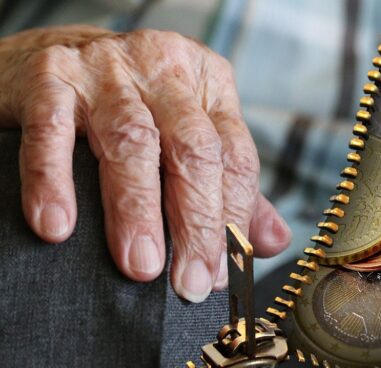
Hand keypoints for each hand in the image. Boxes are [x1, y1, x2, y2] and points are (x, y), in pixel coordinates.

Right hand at [0, 25, 291, 301]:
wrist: (52, 54)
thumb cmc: (133, 105)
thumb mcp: (187, 132)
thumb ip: (229, 186)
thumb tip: (271, 242)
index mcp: (209, 84)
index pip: (235, 156)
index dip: (232, 219)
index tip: (220, 273)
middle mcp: (165, 69)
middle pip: (193, 150)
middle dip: (195, 223)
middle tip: (189, 282)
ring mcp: (108, 68)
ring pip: (132, 141)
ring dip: (137, 210)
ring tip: (140, 265)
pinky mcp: (51, 75)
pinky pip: (53, 130)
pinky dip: (55, 181)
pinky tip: (59, 226)